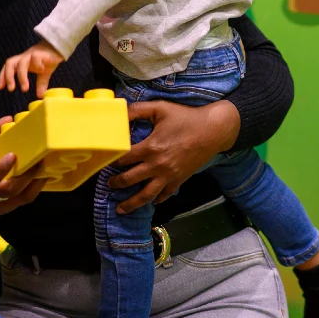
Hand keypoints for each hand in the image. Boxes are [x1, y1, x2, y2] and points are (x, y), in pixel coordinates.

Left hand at [0, 40, 64, 96]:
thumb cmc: (48, 60)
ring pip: (21, 63)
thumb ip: (40, 84)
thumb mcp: (43, 74)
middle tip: (11, 89)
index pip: (8, 67)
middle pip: (10, 63)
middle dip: (8, 76)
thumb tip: (40, 95)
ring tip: (25, 89)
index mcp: (22, 61)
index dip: (2, 76)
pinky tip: (42, 70)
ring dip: (21, 76)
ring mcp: (32, 54)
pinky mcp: (41, 53)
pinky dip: (37, 65)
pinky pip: (35, 58)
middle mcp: (24, 57)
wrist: (59, 48)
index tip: (0, 87)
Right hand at [0, 117, 49, 232]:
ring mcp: (4, 204)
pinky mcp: (12, 206)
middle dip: (27, 174)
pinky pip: (28, 197)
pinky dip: (38, 185)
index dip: (2, 169)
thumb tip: (7, 119)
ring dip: (37, 179)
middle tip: (39, 157)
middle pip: (12, 189)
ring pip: (24, 196)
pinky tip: (44, 172)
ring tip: (46, 162)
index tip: (12, 155)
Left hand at [108, 99, 239, 213]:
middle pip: (130, 180)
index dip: (112, 160)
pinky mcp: (179, 179)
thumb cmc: (186, 117)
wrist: (213, 130)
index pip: (124, 159)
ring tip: (120, 209)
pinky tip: (152, 202)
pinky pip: (166, 194)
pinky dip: (157, 200)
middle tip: (109, 185)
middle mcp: (157, 165)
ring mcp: (169, 175)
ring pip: (146, 195)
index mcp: (150, 148)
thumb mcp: (160, 108)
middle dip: (117, 184)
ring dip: (131, 203)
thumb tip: (120, 111)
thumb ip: (138, 110)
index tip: (105, 161)